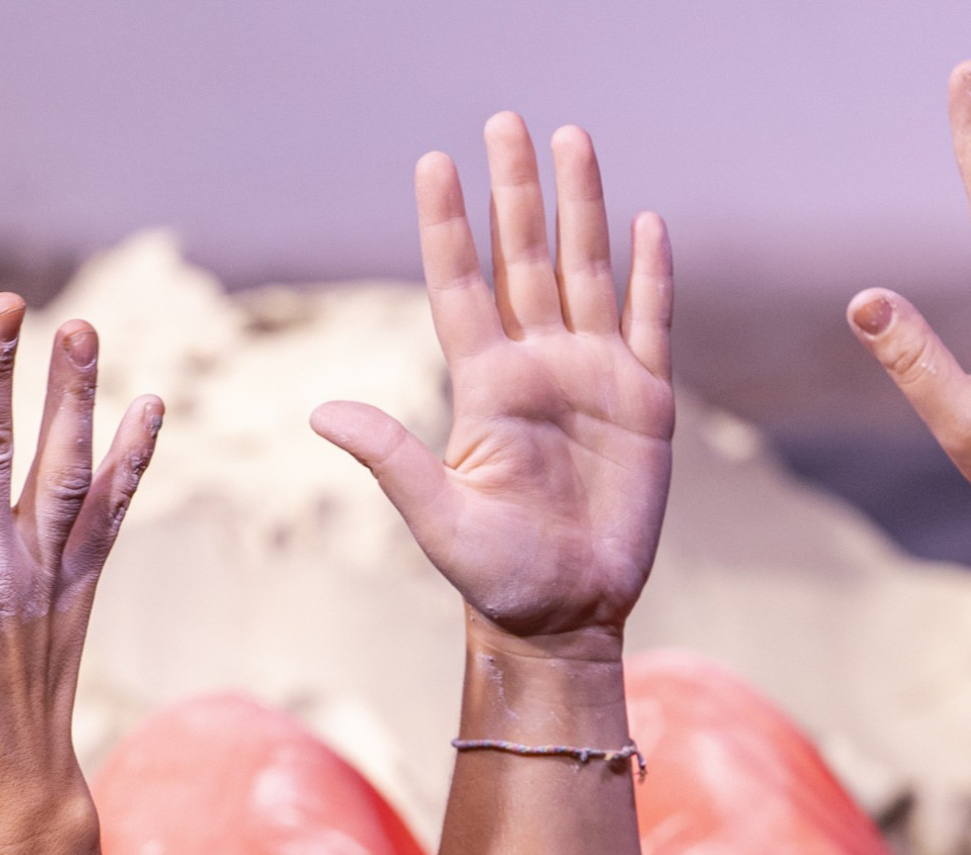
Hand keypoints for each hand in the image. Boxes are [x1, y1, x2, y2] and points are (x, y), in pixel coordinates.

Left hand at [311, 112, 673, 655]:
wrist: (564, 617)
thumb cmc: (494, 576)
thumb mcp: (436, 519)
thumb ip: (390, 457)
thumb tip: (320, 410)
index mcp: (484, 387)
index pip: (460, 286)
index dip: (448, 226)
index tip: (432, 164)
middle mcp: (536, 367)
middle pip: (523, 258)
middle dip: (516, 189)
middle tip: (505, 121)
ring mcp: (592, 377)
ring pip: (585, 271)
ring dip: (580, 207)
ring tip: (574, 138)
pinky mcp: (643, 402)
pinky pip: (650, 321)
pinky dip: (649, 273)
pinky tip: (643, 221)